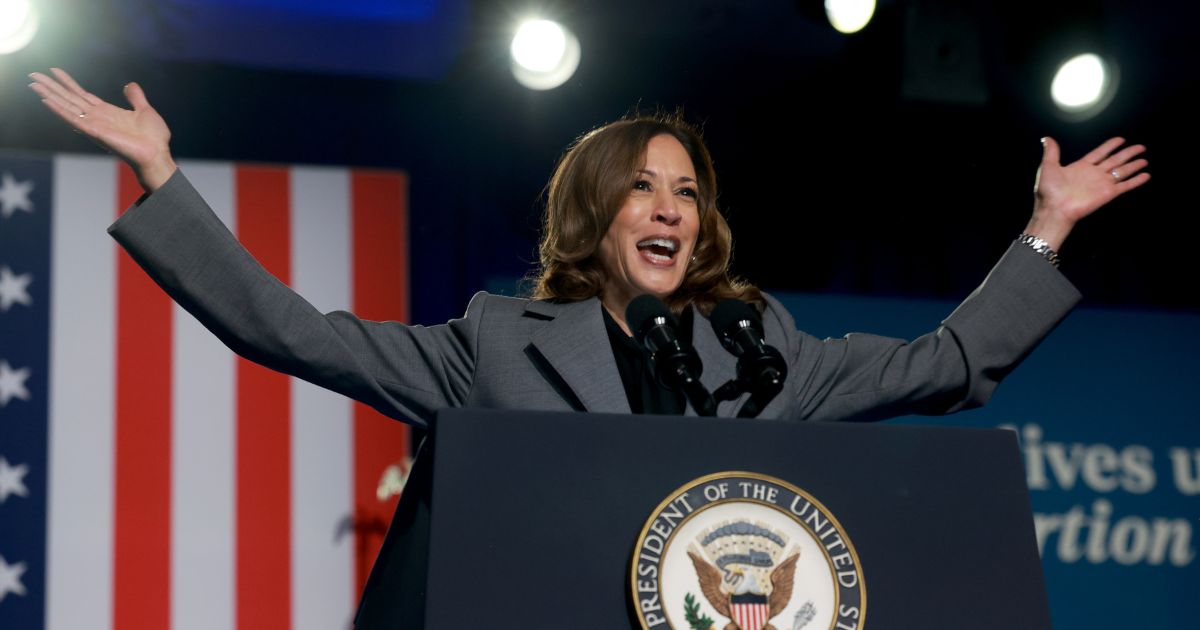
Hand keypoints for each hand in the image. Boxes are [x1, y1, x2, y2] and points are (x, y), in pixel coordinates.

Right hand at [29, 68, 176, 191]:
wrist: (157, 154)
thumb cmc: (153, 138)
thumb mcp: (145, 110)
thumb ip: (135, 98)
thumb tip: (130, 85)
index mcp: (106, 112)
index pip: (81, 94)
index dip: (67, 83)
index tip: (54, 71)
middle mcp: (96, 118)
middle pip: (68, 98)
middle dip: (51, 87)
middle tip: (33, 75)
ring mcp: (94, 125)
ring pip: (66, 106)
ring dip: (49, 95)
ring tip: (33, 84)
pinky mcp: (94, 132)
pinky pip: (73, 119)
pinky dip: (59, 110)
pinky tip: (46, 101)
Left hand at [1026, 136, 1149, 249]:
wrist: (1054, 209)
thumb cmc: (1048, 191)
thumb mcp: (1048, 166)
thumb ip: (1051, 152)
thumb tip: (1047, 138)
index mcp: (1081, 167)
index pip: (1100, 153)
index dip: (1110, 146)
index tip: (1120, 139)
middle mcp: (1094, 174)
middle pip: (1115, 160)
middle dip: (1128, 153)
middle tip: (1141, 147)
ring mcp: (1102, 184)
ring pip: (1122, 171)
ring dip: (1134, 165)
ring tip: (1144, 160)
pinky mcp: (1108, 193)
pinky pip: (1125, 185)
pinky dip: (1136, 181)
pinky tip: (1146, 175)